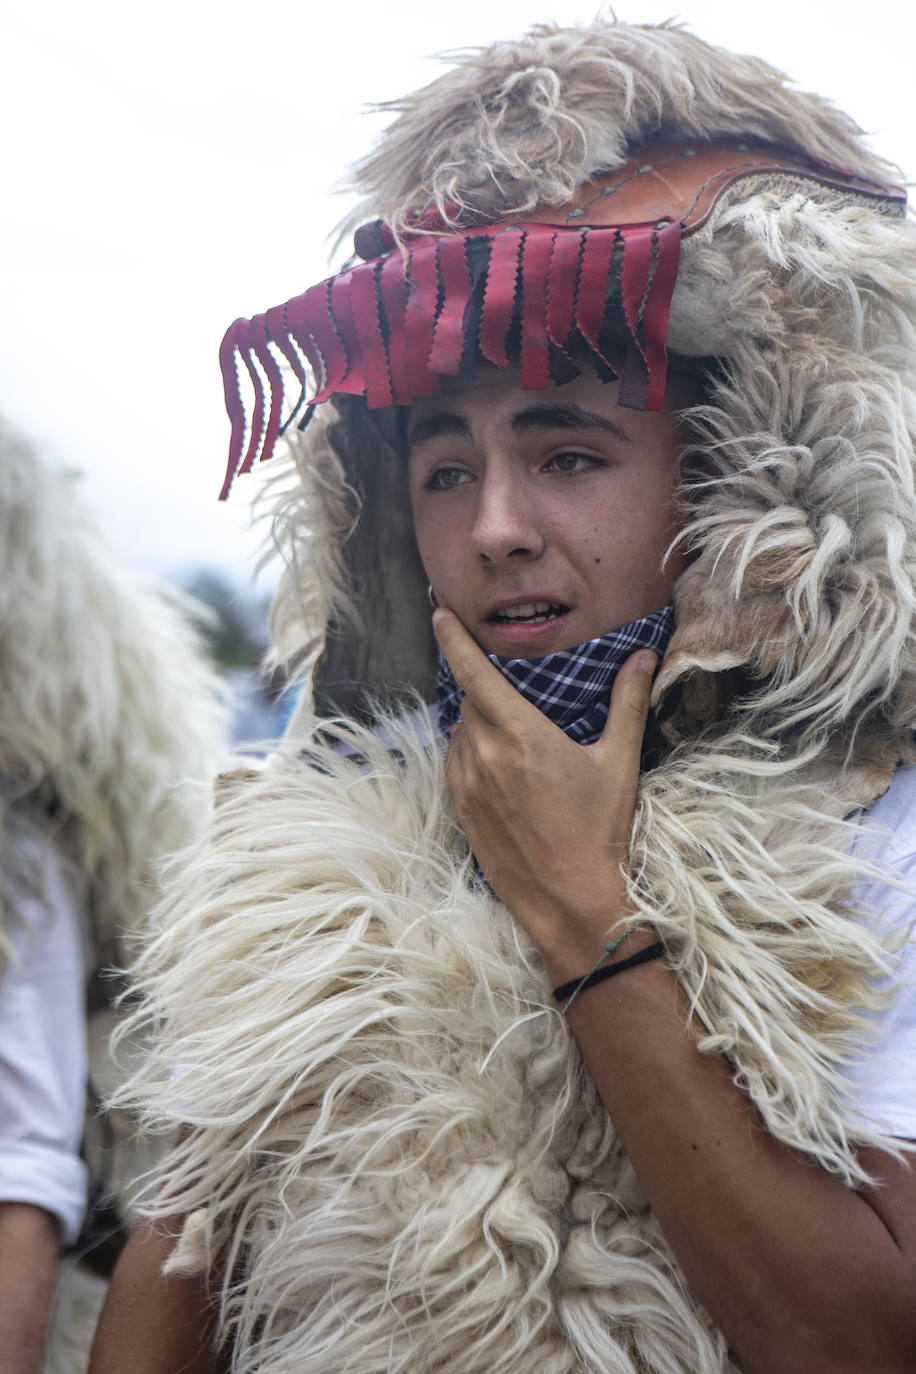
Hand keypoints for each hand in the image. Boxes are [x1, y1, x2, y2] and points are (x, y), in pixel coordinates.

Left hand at [433, 608, 656, 980]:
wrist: (573, 900)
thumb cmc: (601, 830)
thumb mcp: (619, 762)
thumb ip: (628, 702)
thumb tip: (644, 655)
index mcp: (521, 735)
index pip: (474, 673)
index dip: (454, 639)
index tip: (439, 613)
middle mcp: (486, 755)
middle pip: (471, 703)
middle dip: (488, 693)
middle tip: (516, 701)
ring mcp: (468, 786)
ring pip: (461, 734)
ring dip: (479, 727)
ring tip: (517, 744)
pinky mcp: (462, 812)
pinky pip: (456, 766)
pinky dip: (471, 755)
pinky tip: (501, 770)